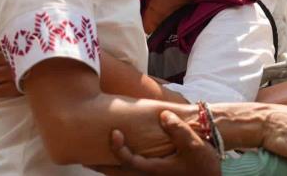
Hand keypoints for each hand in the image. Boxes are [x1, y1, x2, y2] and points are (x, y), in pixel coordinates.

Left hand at [98, 111, 219, 175]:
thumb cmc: (204, 162)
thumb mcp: (194, 145)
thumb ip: (178, 130)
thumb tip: (162, 116)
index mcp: (156, 171)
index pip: (129, 162)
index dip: (118, 149)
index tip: (114, 132)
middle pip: (118, 174)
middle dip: (99, 164)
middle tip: (81, 154)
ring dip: (106, 167)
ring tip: (90, 156)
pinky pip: (130, 174)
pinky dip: (118, 168)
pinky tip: (112, 159)